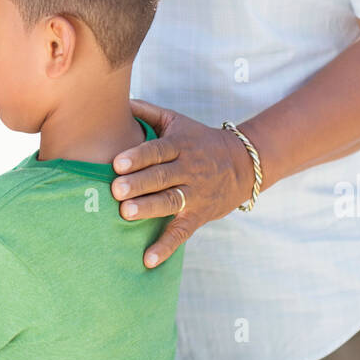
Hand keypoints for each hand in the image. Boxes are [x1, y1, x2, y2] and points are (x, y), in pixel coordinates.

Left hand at [111, 99, 255, 268]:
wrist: (243, 163)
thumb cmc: (198, 140)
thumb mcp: (177, 121)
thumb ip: (147, 111)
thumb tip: (118, 99)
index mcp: (180, 145)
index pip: (158, 150)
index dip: (138, 157)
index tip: (118, 163)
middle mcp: (188, 169)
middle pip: (162, 176)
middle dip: (139, 183)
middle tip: (115, 190)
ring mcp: (195, 194)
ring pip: (171, 202)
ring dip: (149, 208)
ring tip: (126, 214)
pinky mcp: (198, 215)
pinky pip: (182, 233)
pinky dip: (165, 248)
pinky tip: (147, 260)